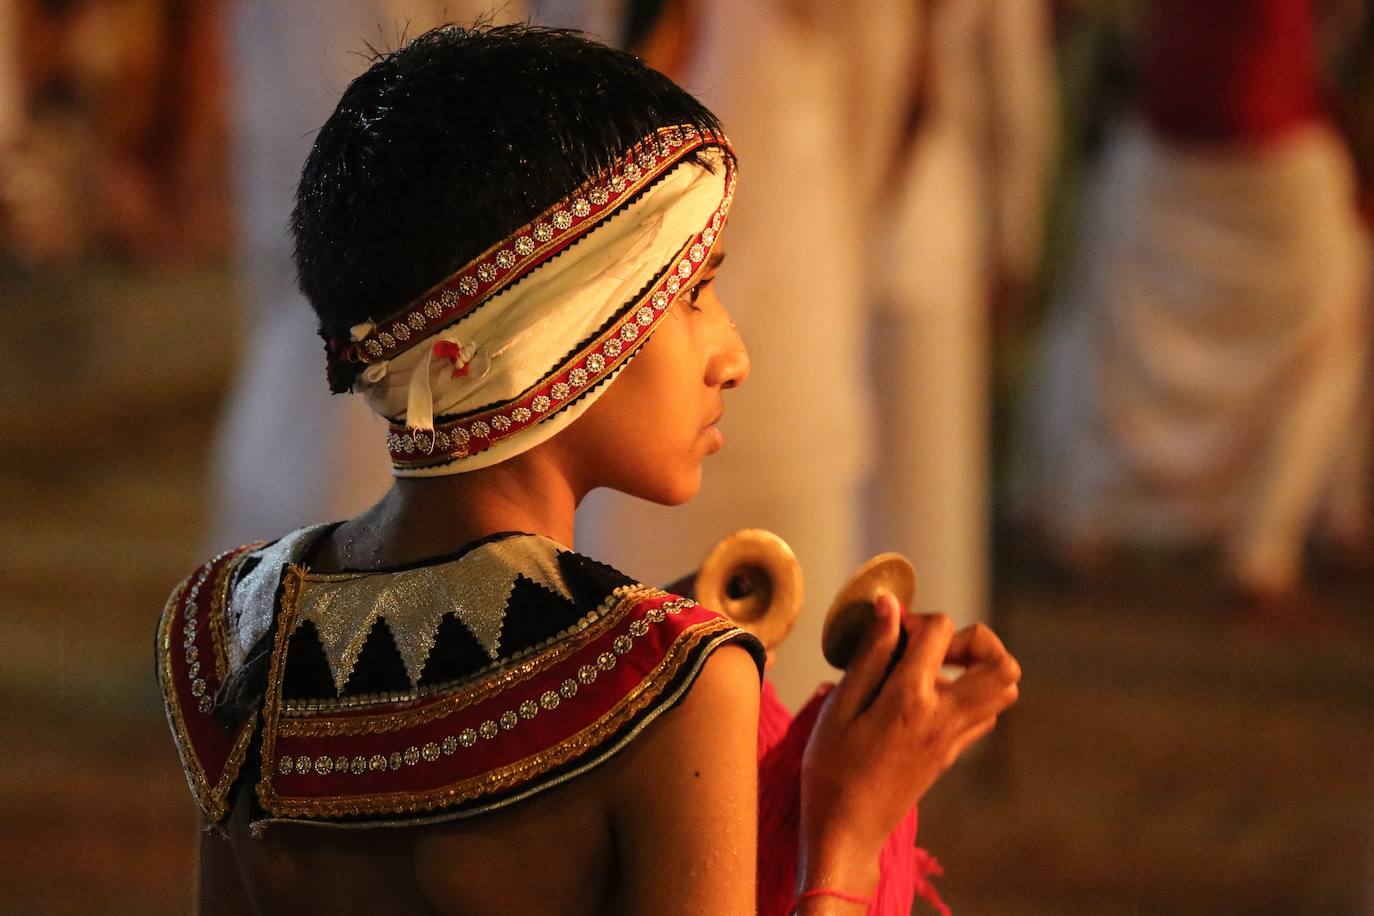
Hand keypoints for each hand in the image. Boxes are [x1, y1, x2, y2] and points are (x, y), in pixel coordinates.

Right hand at [797, 595, 1020, 890]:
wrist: (847, 831)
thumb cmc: (832, 768)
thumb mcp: (840, 706)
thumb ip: (871, 653)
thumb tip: (890, 607)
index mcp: (912, 699)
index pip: (942, 629)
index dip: (915, 617)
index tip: (887, 630)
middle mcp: (945, 717)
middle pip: (1001, 662)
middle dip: (971, 639)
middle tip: (930, 649)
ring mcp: (954, 738)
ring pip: (1003, 690)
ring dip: (977, 667)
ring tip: (932, 669)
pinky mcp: (952, 754)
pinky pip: (985, 714)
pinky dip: (970, 694)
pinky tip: (929, 697)